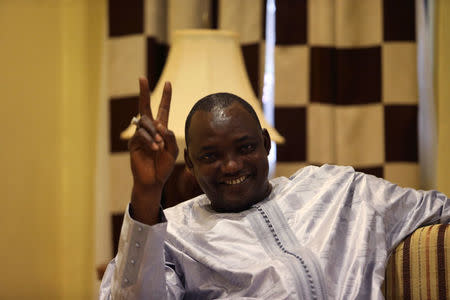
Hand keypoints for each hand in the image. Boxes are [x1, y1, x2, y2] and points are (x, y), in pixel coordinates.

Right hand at [128, 78, 177, 223]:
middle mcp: (150, 129)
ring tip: (159, 145)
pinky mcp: (134, 143)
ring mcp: (140, 135)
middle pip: (145, 107)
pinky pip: (141, 135)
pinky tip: (154, 148)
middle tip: (141, 78)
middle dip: (144, 92)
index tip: (168, 83)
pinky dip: (149, 140)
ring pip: (145, 123)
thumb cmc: (164, 167)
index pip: (163, 109)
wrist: (153, 181)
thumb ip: (170, 138)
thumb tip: (162, 125)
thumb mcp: (173, 151)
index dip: (166, 97)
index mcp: (161, 129)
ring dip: (154, 132)